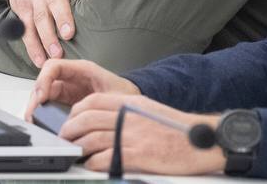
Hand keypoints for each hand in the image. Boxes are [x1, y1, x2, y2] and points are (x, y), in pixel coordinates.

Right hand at [3, 0, 100, 67]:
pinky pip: (27, 30)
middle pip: (56, 1)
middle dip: (62, 18)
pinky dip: (33, 47)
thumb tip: (116, 0)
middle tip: (69, 34)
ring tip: (56, 55)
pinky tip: (40, 60)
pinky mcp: (22, 10)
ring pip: (40, 19)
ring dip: (47, 38)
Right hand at [24, 59, 139, 120]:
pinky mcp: (67, 102)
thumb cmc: (126, 96)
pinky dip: (43, 113)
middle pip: (45, 81)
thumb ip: (96, 104)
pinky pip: (50, 105)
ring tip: (34, 121)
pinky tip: (41, 123)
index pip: (54, 67)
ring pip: (44, 94)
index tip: (41, 97)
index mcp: (82, 70)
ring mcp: (68, 90)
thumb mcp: (112, 97)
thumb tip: (76, 117)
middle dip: (35, 97)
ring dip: (36, 106)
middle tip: (32, 114)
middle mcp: (72, 78)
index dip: (43, 79)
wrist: (133, 104)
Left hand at [60, 93, 224, 174]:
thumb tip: (104, 118)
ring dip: (77, 147)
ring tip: (74, 152)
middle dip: (69, 130)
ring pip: (90, 139)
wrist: (200, 141)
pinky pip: (104, 158)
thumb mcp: (148, 109)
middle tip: (66, 138)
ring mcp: (130, 136)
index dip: (75, 111)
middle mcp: (127, 117)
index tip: (70, 120)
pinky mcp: (136, 156)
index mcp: (130, 102)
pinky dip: (93, 163)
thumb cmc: (176, 128)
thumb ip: (126, 110)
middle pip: (86, 120)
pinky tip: (92, 165)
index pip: (92, 101)